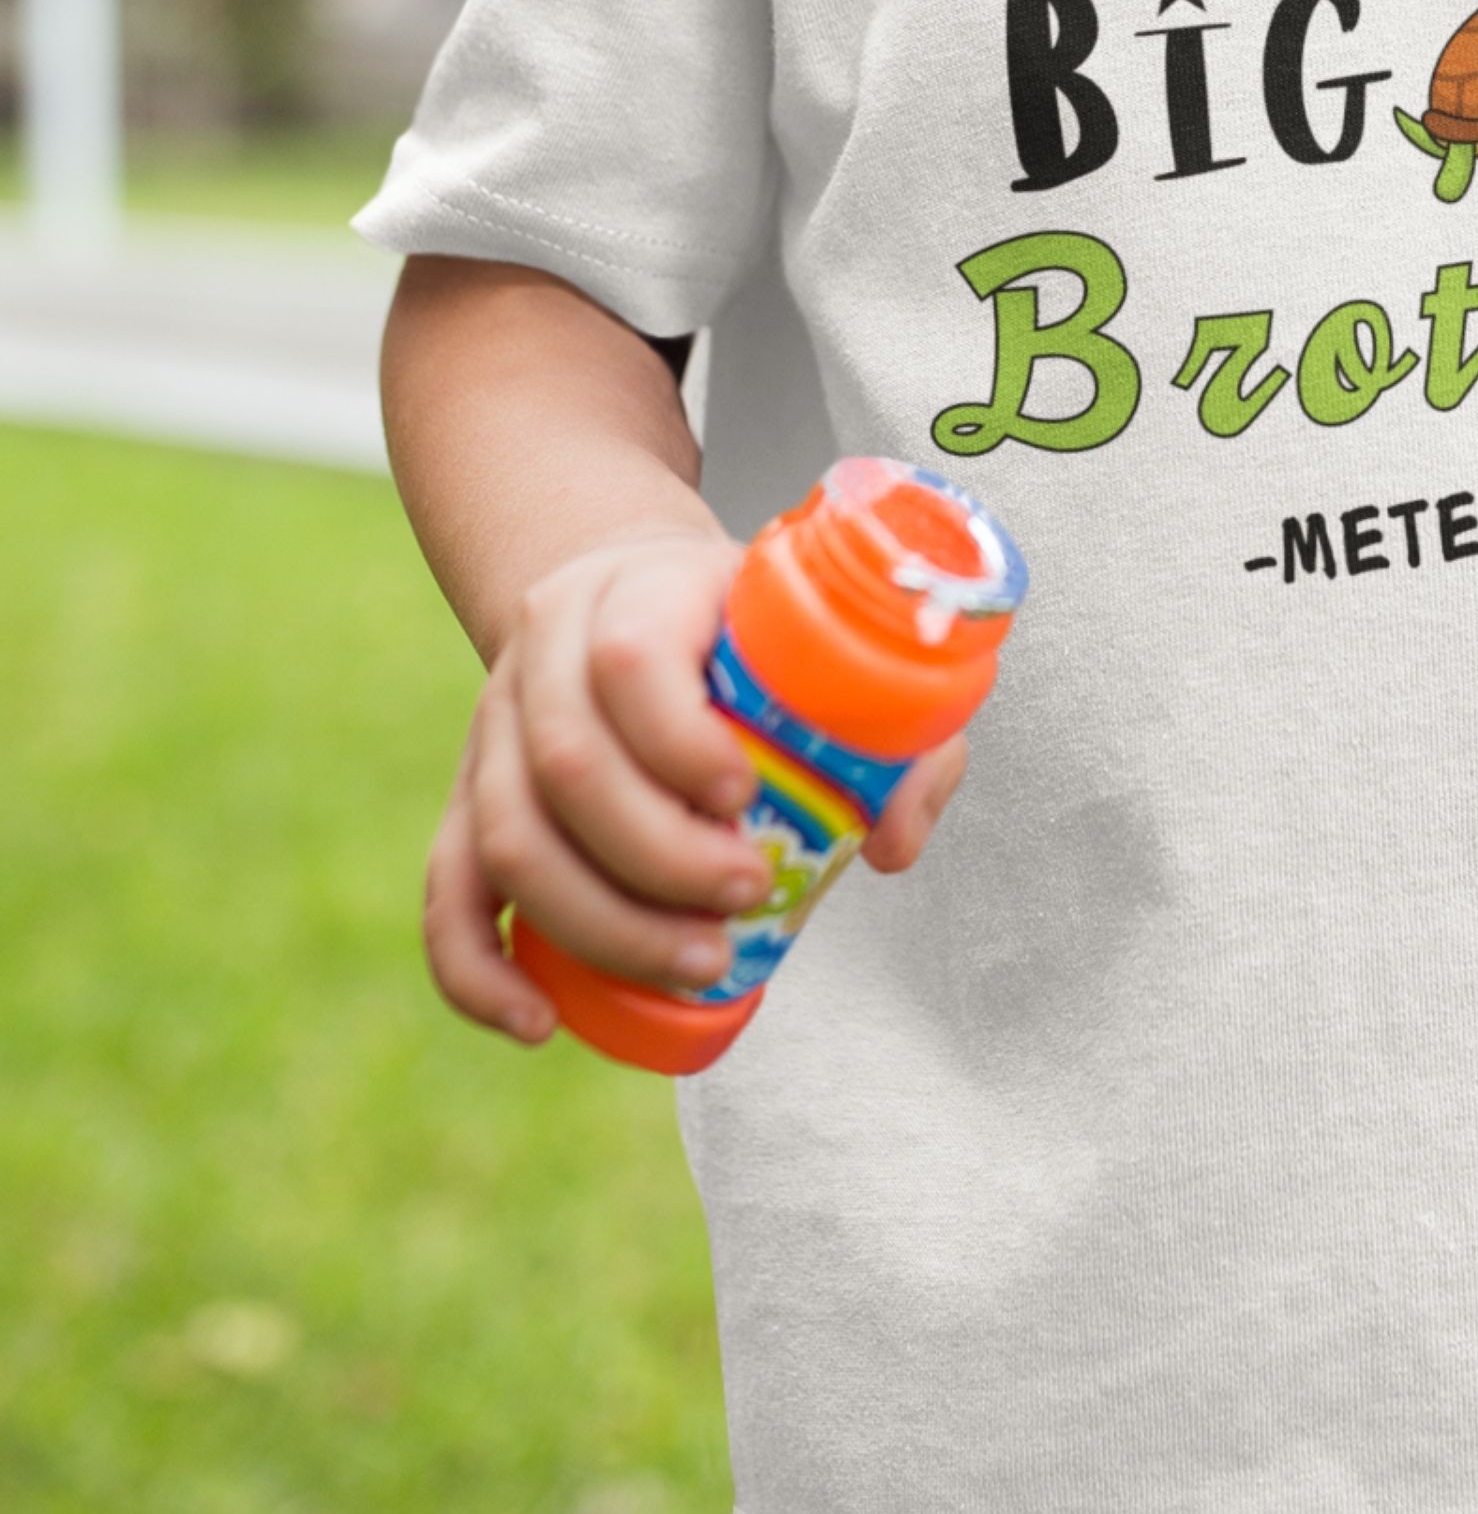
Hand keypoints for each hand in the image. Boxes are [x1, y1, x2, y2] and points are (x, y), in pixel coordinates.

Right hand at [423, 526, 971, 1043]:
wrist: (632, 594)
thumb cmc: (749, 634)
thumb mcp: (826, 641)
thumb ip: (896, 730)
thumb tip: (886, 845)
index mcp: (638, 590)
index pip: (631, 659)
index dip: (682, 741)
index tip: (748, 797)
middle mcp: (546, 654)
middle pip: (566, 763)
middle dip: (659, 856)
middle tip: (746, 897)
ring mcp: (494, 729)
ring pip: (506, 835)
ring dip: (600, 921)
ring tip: (697, 963)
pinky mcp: (467, 800)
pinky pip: (446, 892)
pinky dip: (478, 969)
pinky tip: (538, 1022)